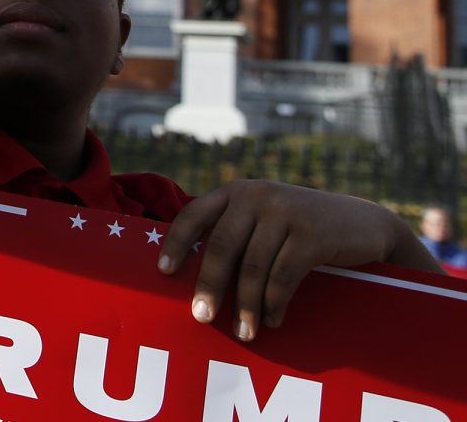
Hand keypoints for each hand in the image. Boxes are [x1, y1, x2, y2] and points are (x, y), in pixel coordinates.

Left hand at [158, 179, 437, 339]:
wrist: (362, 223)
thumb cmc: (300, 228)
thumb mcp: (264, 219)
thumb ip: (234, 232)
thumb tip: (193, 277)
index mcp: (236, 192)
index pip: (193, 214)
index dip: (176, 243)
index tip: (163, 272)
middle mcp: (256, 196)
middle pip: (221, 246)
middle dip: (209, 285)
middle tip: (201, 317)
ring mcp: (284, 212)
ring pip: (254, 267)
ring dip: (246, 305)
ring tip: (244, 333)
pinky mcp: (311, 234)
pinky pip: (284, 276)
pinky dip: (274, 303)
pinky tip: (271, 320)